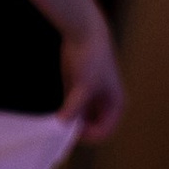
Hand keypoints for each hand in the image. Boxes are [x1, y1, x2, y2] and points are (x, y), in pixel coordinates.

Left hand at [58, 13, 124, 139]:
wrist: (85, 32)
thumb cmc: (91, 59)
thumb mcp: (83, 86)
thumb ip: (74, 107)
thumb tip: (63, 124)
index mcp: (116, 105)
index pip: (104, 132)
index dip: (88, 135)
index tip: (69, 132)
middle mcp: (106, 104)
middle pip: (92, 128)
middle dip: (78, 132)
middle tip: (59, 133)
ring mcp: (92, 98)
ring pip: (81, 120)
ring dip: (70, 124)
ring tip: (54, 126)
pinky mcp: (79, 91)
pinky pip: (72, 110)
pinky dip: (64, 114)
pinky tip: (52, 116)